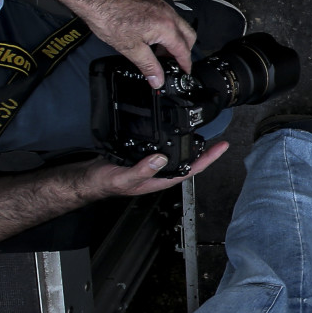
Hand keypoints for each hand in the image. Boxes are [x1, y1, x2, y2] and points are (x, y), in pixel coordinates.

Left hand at [76, 0, 197, 87]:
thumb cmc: (110, 18)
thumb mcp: (131, 49)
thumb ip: (148, 66)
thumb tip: (157, 80)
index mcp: (166, 27)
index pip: (183, 50)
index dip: (185, 64)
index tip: (185, 72)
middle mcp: (168, 14)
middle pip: (188, 36)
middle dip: (184, 51)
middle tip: (173, 63)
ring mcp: (161, 5)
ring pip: (179, 25)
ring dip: (175, 40)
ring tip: (159, 52)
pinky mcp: (153, 1)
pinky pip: (169, 18)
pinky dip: (167, 30)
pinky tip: (151, 37)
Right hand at [76, 141, 228, 199]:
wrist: (89, 178)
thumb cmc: (104, 182)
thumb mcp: (123, 177)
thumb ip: (142, 170)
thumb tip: (161, 159)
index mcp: (160, 179)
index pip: (191, 169)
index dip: (208, 159)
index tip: (221, 147)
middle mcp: (160, 172)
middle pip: (189, 160)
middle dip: (206, 151)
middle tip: (220, 139)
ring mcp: (154, 164)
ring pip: (179, 153)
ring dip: (192, 143)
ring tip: (206, 132)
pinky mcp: (145, 155)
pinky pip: (165, 146)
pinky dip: (174, 138)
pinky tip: (178, 130)